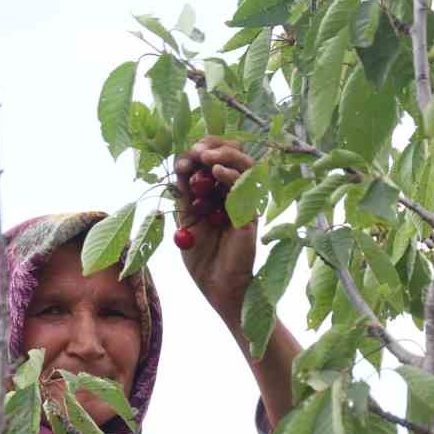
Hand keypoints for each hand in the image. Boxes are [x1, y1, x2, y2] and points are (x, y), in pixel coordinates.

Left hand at [173, 137, 258, 324]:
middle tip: (197, 150)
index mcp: (218, 193)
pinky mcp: (251, 214)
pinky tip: (216, 173)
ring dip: (224, 155)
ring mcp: (245, 203)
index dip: (200, 153)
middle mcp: (234, 194)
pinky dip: (232, 176)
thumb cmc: (202, 259)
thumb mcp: (186, 222)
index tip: (183, 158)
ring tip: (205, 157)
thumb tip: (181, 166)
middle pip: (233, 155)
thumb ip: (185, 196)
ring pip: (244, 165)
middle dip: (214, 147)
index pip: (214, 160)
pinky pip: (246, 188)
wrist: (216, 287)